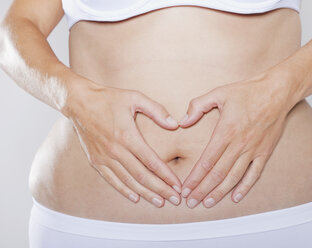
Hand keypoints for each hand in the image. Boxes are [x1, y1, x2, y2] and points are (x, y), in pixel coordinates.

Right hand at [63, 80, 181, 207]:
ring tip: (160, 202)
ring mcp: (104, 157)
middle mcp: (115, 150)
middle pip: (142, 176)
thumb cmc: (109, 98)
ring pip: (128, 181)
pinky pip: (111, 180)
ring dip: (145, 193)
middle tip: (175, 199)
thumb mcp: (135, 97)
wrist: (79, 102)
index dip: (166, 175)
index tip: (178, 185)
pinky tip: (135, 197)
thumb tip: (175, 124)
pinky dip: (124, 190)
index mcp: (127, 136)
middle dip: (160, 189)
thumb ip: (156, 110)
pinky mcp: (95, 160)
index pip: (151, 161)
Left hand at [179, 72, 297, 207]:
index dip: (195, 177)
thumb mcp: (219, 93)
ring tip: (207, 203)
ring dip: (219, 192)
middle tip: (191, 202)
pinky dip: (245, 187)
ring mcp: (253, 150)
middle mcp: (239, 144)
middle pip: (218, 173)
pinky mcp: (264, 152)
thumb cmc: (247, 92)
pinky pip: (254, 174)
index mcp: (226, 131)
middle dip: (202, 190)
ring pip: (234, 177)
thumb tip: (182, 121)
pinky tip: (235, 197)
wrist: (276, 92)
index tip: (185, 189)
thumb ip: (198, 105)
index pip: (207, 161)